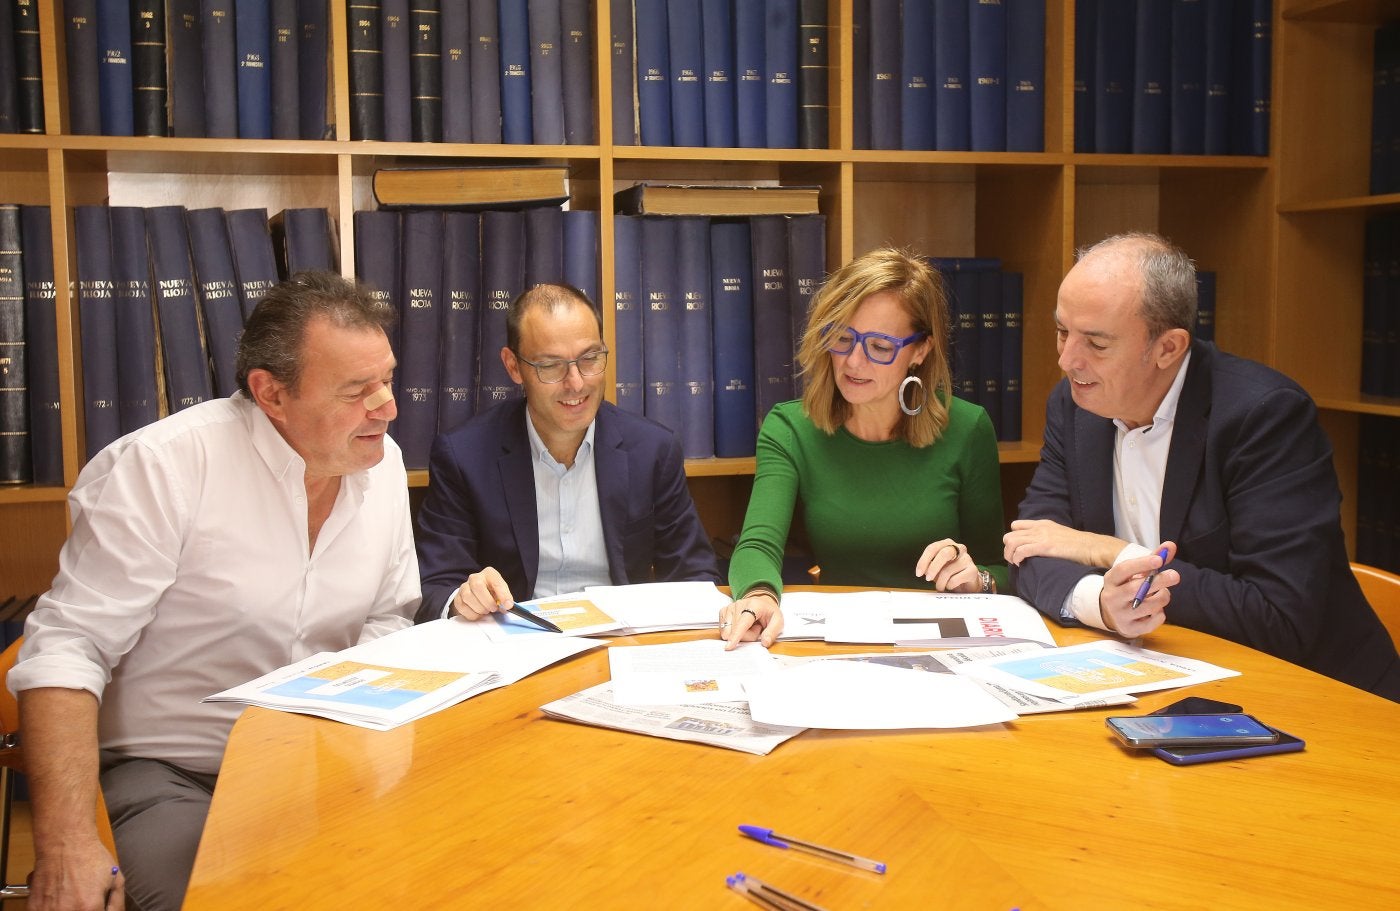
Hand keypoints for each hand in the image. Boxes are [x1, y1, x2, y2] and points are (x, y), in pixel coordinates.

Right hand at [27, 837, 123, 910]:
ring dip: (69, 910)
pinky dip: (53, 910)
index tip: (97, 908)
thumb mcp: (116, 880)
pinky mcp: (34, 909)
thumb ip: (116, 906)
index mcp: (89, 909)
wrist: (63, 845)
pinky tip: (59, 901)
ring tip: (72, 899)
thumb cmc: (92, 859)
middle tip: (84, 902)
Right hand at [450, 568, 514, 619]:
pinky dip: (472, 614)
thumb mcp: (502, 593)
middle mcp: (475, 577)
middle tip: (493, 609)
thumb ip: (506, 598)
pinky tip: (478, 614)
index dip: (503, 594)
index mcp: (489, 574)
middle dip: (487, 601)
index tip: (508, 605)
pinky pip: (462, 607)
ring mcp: (464, 587)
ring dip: (479, 608)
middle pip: (477, 586)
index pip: (496, 581)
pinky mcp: (457, 598)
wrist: (478, 596)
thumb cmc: (492, 594)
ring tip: (486, 611)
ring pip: (467, 597)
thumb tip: (507, 606)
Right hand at [719, 591, 781, 648]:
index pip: (742, 623)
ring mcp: (730, 607)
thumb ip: (772, 632)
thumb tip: (765, 642)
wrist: (762, 603)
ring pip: (727, 632)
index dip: (736, 635)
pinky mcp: (723, 611)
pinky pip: (724, 630)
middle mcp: (739, 604)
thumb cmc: (769, 612)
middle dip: (747, 636)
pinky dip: (732, 631)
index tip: (730, 646)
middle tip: (757, 629)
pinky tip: (741, 626)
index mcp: (753, 605)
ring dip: (739, 634)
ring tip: (749, 627)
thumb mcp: (778, 621)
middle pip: (735, 631)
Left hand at [915, 539, 982, 591]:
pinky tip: (950, 586)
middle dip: (933, 568)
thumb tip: (923, 570)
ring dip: (940, 582)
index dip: (924, 560)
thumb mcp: (938, 567)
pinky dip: (949, 585)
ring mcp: (967, 558)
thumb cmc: (951, 573)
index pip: (933, 548)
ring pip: (948, 570)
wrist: (968, 582)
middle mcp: (959, 548)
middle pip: (944, 554)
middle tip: (927, 579)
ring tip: (940, 587)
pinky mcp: (973, 570)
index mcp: (947, 544)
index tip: (918, 573)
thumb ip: (930, 566)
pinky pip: (955, 579)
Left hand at [1003, 519, 1126, 567]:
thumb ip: (1046, 536)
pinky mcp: (1045, 546)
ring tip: (1016, 563)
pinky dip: (1017, 558)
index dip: (1012, 538)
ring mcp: (1041, 536)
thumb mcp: (1058, 534)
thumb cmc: (1078, 545)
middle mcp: (1039, 528)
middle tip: (1013, 559)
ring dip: (1009, 555)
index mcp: (1042, 524)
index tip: (1016, 549)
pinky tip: (1020, 564)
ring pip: (1012, 542)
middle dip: (1007, 548)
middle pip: (1010, 535)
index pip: (1016, 525)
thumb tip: (1037, 546)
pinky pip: (1021, 551)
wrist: (1091, 547)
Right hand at [1099, 542, 1178, 635]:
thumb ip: (1153, 559)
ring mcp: (1119, 615)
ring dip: (1162, 597)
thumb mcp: (1135, 573)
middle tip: (1175, 575)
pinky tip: (1156, 609)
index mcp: (1111, 580)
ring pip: (1148, 606)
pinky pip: (1152, 621)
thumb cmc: (1128, 587)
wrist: (1111, 612)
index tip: (1159, 560)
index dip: (1141, 564)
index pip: (1123, 570)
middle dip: (1159, 581)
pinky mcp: (1129, 629)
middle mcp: (1111, 598)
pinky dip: (1160, 614)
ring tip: (1163, 593)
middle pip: (1136, 589)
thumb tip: (1170, 546)